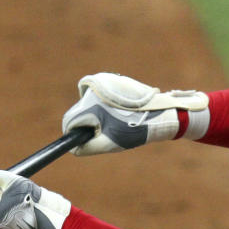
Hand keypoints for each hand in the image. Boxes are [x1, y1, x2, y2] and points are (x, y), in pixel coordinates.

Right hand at [61, 73, 207, 155]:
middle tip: (104, 132)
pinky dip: (100, 104)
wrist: (159, 112)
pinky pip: (95, 95)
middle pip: (77, 111)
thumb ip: (87, 148)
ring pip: (85, 103)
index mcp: (91, 105)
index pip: (70, 121)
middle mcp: (93, 89)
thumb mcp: (109, 143)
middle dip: (85, 124)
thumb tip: (74, 149)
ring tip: (113, 122)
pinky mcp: (109, 79)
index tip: (84, 141)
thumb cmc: (135, 130)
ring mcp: (101, 81)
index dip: (74, 134)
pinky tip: (115, 111)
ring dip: (92, 115)